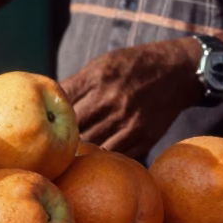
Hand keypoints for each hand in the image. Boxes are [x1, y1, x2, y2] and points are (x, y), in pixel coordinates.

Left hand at [60, 39, 203, 158]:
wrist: (178, 71)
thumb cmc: (132, 66)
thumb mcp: (102, 64)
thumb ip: (76, 85)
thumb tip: (46, 106)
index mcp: (97, 77)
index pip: (62, 102)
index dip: (51, 114)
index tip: (45, 121)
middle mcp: (112, 100)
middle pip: (75, 127)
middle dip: (62, 135)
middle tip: (53, 142)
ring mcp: (129, 121)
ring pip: (92, 145)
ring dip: (80, 151)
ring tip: (71, 153)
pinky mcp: (144, 138)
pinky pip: (116, 155)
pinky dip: (103, 158)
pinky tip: (95, 159)